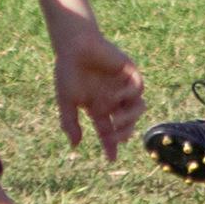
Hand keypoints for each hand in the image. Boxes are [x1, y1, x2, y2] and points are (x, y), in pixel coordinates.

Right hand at [52, 25, 143, 160]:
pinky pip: (138, 89)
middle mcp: (113, 99)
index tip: (111, 157)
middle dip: (123, 133)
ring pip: (137, 108)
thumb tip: (75, 145)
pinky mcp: (129, 72)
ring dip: (130, 117)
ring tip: (116, 118)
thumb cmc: (68, 71)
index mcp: (98, 107)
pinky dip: (129, 96)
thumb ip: (70, 123)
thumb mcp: (67, 101)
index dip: (110, 145)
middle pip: (126, 123)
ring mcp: (122, 86)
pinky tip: (115, 95)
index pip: (108, 130)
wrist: (73, 46)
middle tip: (114, 137)